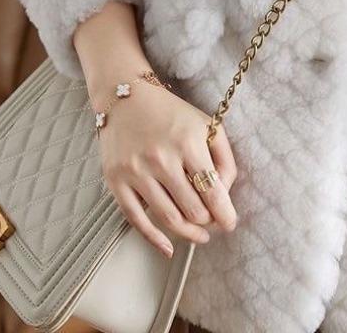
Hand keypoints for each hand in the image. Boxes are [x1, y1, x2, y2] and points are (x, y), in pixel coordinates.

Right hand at [96, 71, 237, 258]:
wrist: (126, 97)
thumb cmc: (172, 114)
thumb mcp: (207, 125)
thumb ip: (224, 158)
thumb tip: (225, 195)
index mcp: (188, 142)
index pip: (212, 190)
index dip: (225, 213)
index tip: (230, 224)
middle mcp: (161, 158)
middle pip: (192, 209)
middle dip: (207, 222)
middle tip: (213, 224)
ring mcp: (136, 171)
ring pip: (168, 218)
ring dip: (187, 233)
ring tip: (199, 235)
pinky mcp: (116, 181)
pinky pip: (136, 220)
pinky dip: (154, 239)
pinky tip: (169, 248)